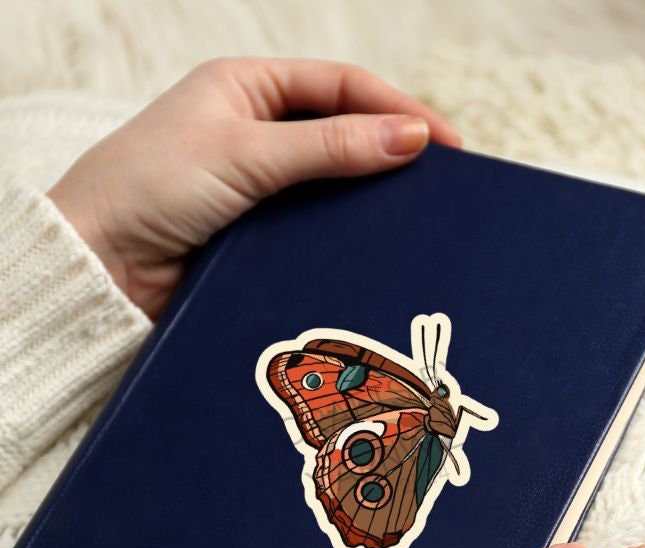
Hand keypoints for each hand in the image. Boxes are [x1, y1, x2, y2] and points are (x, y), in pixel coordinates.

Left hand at [48, 56, 460, 320]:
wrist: (100, 267)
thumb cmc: (148, 188)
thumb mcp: (246, 153)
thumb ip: (331, 146)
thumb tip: (411, 138)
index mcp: (247, 87)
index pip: (342, 87)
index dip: (398, 110)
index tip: (447, 144)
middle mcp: (257, 132)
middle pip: (346, 134)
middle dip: (396, 153)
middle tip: (447, 182)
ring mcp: (261, 187)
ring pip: (337, 187)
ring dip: (376, 200)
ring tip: (423, 217)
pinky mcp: (262, 236)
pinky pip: (320, 231)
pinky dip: (350, 236)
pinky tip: (379, 247)